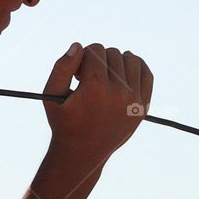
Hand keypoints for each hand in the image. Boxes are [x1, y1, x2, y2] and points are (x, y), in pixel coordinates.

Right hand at [42, 42, 153, 165]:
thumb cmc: (64, 122)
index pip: (96, 50)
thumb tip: (79, 46)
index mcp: (95, 88)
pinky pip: (146, 74)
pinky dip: (136, 66)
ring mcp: (134, 101)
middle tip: (88, 78)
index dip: (84, 57)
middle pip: (113, 53)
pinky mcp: (142, 107)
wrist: (82, 152)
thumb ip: (62, 67)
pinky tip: (123, 72)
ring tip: (104, 76)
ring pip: (131, 59)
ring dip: (116, 62)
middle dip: (98, 60)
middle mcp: (118, 93)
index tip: (77, 73)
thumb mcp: (52, 94)